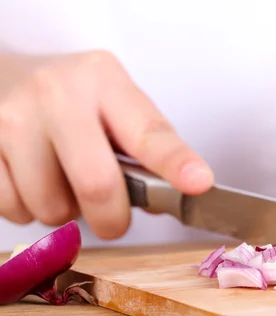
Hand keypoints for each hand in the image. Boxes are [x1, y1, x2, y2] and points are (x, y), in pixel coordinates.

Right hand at [0, 51, 212, 237]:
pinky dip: (30, 209)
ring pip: (52, 207)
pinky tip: (33, 181)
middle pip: (97, 184)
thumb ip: (146, 147)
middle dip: (112, 219)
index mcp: (105, 81)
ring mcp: (12, 119)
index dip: (175, 164)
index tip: (198, 184)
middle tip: (113, 219)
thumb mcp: (117, 105)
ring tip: (64, 182)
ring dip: (65, 212)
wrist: (8, 76)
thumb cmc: (74, 99)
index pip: (149, 132)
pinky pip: (14, 209)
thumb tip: (174, 196)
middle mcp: (56, 94)